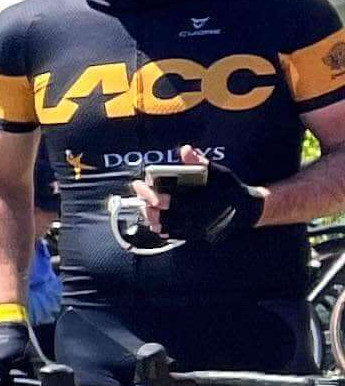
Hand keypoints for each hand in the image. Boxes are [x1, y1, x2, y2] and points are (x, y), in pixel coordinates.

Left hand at [139, 169, 262, 245]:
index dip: (149, 193)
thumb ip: (199, 162)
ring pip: (163, 226)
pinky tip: (155, 220)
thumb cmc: (231, 189)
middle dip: (145, 204)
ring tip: (145, 205)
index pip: (165, 200)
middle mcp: (193, 217)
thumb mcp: (218, 173)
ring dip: (150, 216)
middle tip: (139, 195)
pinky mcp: (194, 235)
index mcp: (196, 200)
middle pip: (159, 215)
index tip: (139, 184)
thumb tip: (186, 150)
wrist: (246, 210)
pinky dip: (160, 228)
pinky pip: (171, 235)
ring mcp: (192, 228)